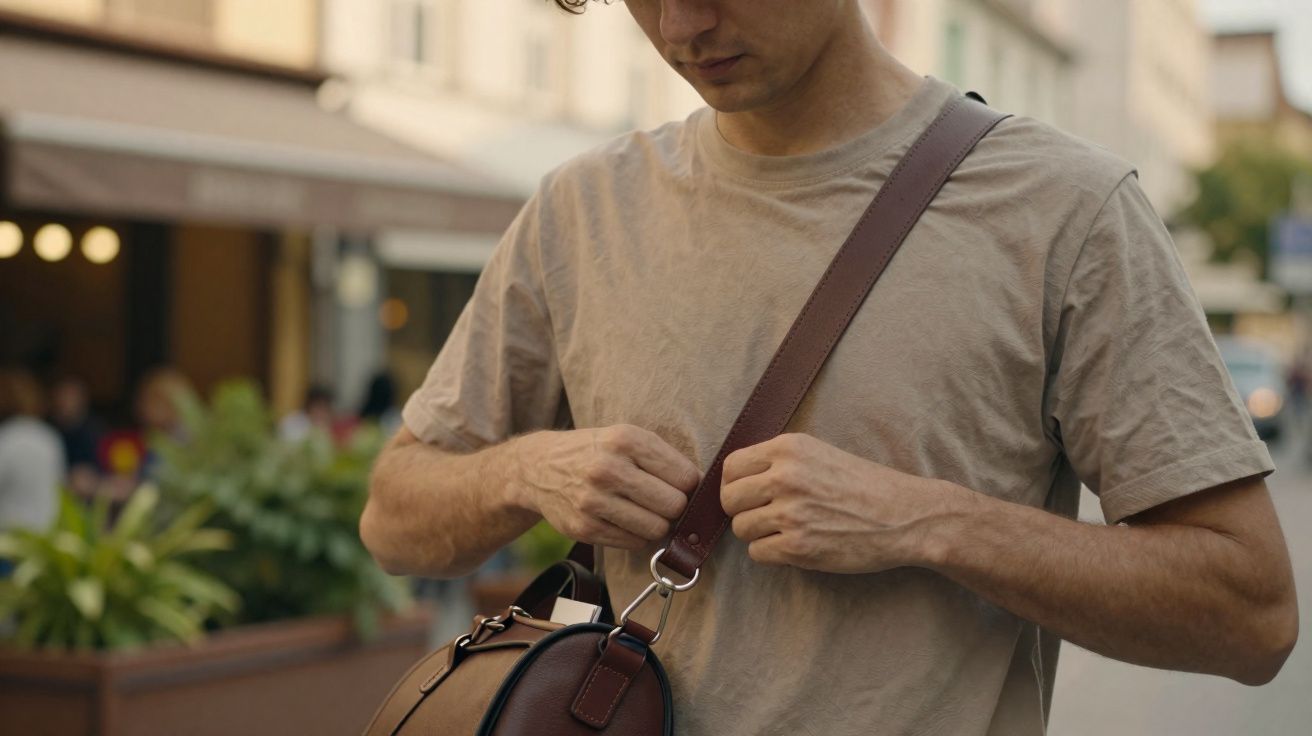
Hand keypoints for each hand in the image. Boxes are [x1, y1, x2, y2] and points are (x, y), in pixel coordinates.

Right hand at [515, 425, 701, 549]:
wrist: (538, 468)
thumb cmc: (595, 451)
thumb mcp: (625, 437)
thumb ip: (663, 458)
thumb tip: (703, 491)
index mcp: (625, 440)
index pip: (685, 476)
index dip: (689, 485)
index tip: (679, 485)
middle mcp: (608, 469)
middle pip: (674, 505)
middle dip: (674, 507)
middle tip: (662, 501)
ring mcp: (593, 500)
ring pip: (656, 529)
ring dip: (657, 524)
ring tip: (644, 511)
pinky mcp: (583, 527)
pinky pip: (633, 543)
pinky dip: (636, 536)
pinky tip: (624, 519)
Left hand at [721, 433, 961, 572]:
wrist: (905, 515)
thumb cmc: (864, 485)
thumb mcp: (818, 454)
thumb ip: (778, 462)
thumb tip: (734, 480)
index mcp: (788, 448)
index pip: (731, 467)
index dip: (734, 484)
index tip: (747, 494)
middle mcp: (785, 477)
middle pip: (729, 500)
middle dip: (741, 511)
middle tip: (764, 516)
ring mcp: (791, 513)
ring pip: (741, 529)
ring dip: (758, 534)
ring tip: (788, 530)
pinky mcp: (798, 547)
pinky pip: (757, 553)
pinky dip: (772, 553)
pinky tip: (796, 545)